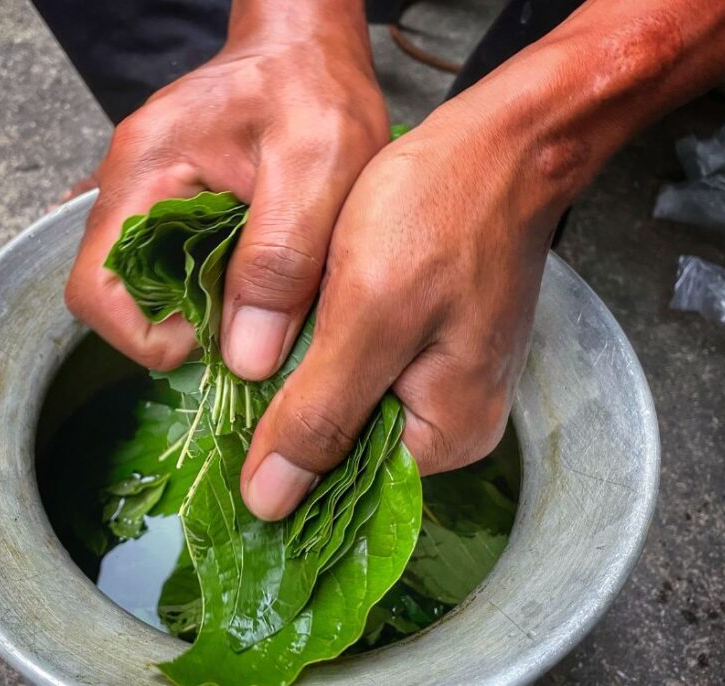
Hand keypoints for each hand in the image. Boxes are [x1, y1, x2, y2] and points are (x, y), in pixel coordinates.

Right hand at [64, 1, 388, 373]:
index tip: (213, 341)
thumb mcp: (318, 168)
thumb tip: (245, 356)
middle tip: (249, 325)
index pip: (94, 291)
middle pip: (117, 294)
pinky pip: (169, 261)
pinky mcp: (168, 199)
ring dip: (197, 307)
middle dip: (179, 326)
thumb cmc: (314, 86)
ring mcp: (144, 192)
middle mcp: (128, 184)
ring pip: (146, 283)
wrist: (307, 44)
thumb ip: (280, 259)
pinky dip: (207, 284)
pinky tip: (250, 277)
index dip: (145, 336)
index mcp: (145, 171)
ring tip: (257, 301)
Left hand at [240, 100, 563, 519]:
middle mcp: (450, 419)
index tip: (224, 430)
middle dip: (290, 409)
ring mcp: (442, 376)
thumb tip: (269, 505)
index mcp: (446, 434)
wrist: (499, 142)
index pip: (343, 485)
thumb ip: (320, 415)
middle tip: (236, 367)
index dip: (281, 462)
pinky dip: (324, 343)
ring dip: (302, 372)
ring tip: (260, 337)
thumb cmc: (438, 213)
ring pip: (346, 398)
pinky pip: (362, 361)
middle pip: (345, 443)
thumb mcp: (368, 318)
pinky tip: (298, 315)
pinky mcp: (428, 337)